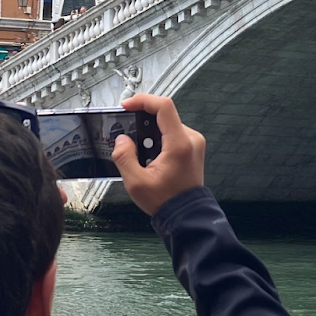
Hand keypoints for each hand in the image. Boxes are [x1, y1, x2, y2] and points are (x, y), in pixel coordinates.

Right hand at [110, 93, 204, 215]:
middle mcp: (191, 139)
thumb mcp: (136, 183)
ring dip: (150, 132)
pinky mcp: (192, 147)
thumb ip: (124, 157)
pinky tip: (150, 156)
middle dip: (142, 122)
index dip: (143, 100)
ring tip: (140, 153)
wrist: (186, 215)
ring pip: (167, 124)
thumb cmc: (166, 201)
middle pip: (164, 115)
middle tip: (129, 137)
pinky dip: (158, 139)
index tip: (127, 106)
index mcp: (179, 144)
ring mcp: (194, 142)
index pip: (164, 107)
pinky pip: (172, 133)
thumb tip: (121, 140)